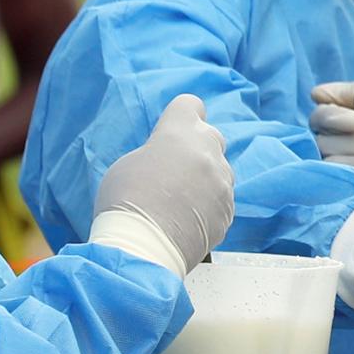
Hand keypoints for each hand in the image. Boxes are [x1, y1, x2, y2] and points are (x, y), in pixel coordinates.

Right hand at [90, 94, 234, 272]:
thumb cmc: (125, 203)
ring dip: (205, 178)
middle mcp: (208, 151)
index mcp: (179, 132)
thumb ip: (157, 152)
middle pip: (210, 136)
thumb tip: (169, 158)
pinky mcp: (229, 210)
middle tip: (174, 167)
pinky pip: (222, 199)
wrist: (143, 249)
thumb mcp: (128, 164)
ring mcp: (223, 182)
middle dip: (196, 147)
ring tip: (179, 200)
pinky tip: (187, 219)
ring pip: (219, 170)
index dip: (181, 116)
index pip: (190, 104)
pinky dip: (209, 205)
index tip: (174, 128)